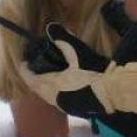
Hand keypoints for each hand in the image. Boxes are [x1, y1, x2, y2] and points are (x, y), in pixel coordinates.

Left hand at [19, 22, 136, 116]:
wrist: (113, 93)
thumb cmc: (94, 73)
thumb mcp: (78, 53)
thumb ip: (63, 41)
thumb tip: (50, 27)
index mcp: (52, 86)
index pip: (31, 79)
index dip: (25, 70)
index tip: (22, 62)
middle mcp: (55, 99)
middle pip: (38, 89)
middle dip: (34, 78)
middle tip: (34, 67)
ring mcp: (65, 106)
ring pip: (47, 96)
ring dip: (44, 86)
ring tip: (46, 74)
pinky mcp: (75, 109)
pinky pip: (58, 100)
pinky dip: (55, 91)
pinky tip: (61, 84)